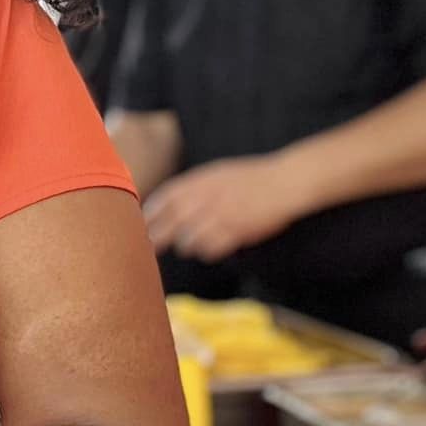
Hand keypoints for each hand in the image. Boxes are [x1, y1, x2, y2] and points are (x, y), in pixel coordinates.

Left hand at [144, 156, 308, 261]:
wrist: (283, 182)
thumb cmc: (250, 179)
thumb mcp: (215, 174)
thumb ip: (190, 188)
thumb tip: (164, 203)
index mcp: (198, 182)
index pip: (161, 201)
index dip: (149, 217)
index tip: (142, 227)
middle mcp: (203, 198)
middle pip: (167, 225)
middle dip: (156, 238)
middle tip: (150, 248)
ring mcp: (218, 216)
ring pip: (186, 242)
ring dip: (186, 245)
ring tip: (192, 243)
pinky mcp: (233, 232)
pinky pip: (208, 250)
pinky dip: (206, 251)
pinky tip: (212, 246)